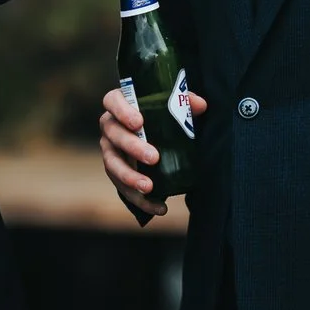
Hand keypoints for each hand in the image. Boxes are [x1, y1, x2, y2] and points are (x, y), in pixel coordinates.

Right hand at [99, 84, 207, 221]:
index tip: (138, 122)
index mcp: (119, 104)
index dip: (122, 111)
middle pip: (114, 135)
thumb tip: (200, 105)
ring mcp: (110, 151)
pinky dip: (141, 200)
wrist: (156, 134)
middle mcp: (110, 127)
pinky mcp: (117, 173)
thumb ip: (184, 101)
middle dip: (132, 147)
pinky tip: (159, 207)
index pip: (112, 101)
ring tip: (148, 187)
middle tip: (153, 157)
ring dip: (129, 177)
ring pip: (112, 165)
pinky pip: (123, 188)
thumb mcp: (173, 104)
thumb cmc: (160, 113)